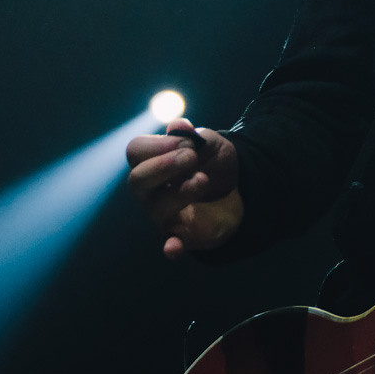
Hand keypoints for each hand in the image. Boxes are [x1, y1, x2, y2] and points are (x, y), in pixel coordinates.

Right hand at [125, 120, 245, 258]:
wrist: (238, 189)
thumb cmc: (213, 162)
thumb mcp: (209, 143)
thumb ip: (193, 136)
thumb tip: (179, 126)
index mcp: (152, 161)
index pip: (136, 151)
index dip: (159, 144)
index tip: (188, 142)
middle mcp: (151, 189)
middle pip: (137, 181)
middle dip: (163, 166)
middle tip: (191, 158)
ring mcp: (163, 213)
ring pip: (157, 207)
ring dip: (180, 192)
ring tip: (203, 180)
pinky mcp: (182, 234)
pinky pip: (171, 243)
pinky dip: (171, 246)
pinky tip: (173, 247)